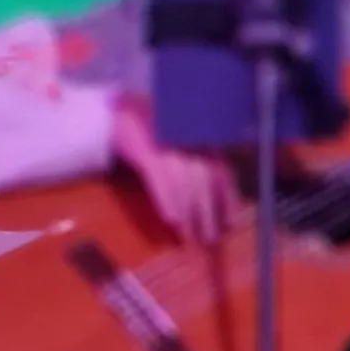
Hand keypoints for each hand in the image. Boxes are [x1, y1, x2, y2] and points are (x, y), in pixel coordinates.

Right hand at [110, 90, 238, 245]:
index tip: (231, 222)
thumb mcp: (180, 142)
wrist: (118, 111)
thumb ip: (198, 163)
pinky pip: (158, 178)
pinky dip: (166, 199)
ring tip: (188, 236)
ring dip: (188, 213)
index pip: (222, 171)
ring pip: (183, 183)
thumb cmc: (152, 131)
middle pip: (204, 181)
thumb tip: (215, 200)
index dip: (228, 198)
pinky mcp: (143, 148)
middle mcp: (188, 140)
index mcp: (201, 138)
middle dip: (208, 213)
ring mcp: (166, 142)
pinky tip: (170, 218)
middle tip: (209, 239)